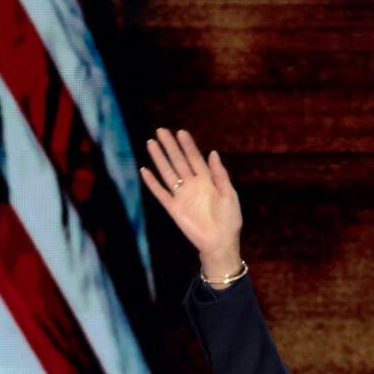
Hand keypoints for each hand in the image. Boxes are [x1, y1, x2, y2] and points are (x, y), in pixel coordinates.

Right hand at [140, 128, 242, 281]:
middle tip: (161, 130)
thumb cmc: (229, 219)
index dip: (187, 145)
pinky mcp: (174, 208)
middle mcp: (192, 185)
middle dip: (170, 146)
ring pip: (167, 173)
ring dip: (159, 158)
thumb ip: (220, 174)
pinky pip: (160, 193)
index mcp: (207, 180)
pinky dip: (152, 183)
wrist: (220, 242)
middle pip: (178, 161)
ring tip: (151, 143)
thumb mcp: (229, 194)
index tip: (180, 132)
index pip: (194, 158)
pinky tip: (144, 170)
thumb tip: (212, 153)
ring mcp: (182, 196)